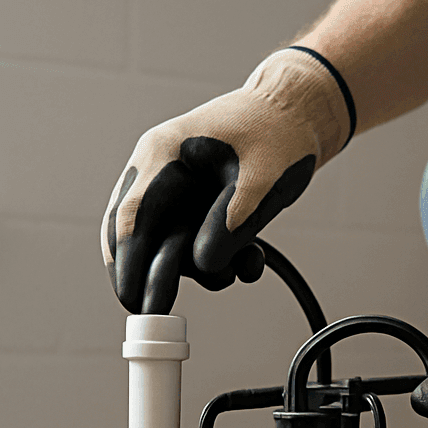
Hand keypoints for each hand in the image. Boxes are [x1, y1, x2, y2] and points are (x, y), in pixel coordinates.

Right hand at [102, 48, 352, 313]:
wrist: (298, 113)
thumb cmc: (278, 134)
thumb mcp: (260, 180)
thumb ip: (232, 224)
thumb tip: (205, 266)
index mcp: (163, 153)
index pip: (132, 216)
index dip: (129, 263)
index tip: (131, 300)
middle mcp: (158, 172)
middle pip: (134, 235)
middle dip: (148, 275)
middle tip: (156, 313)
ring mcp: (175, 190)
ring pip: (167, 245)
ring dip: (201, 267)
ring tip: (244, 264)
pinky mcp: (194, 206)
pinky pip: (193, 245)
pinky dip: (218, 261)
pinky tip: (250, 260)